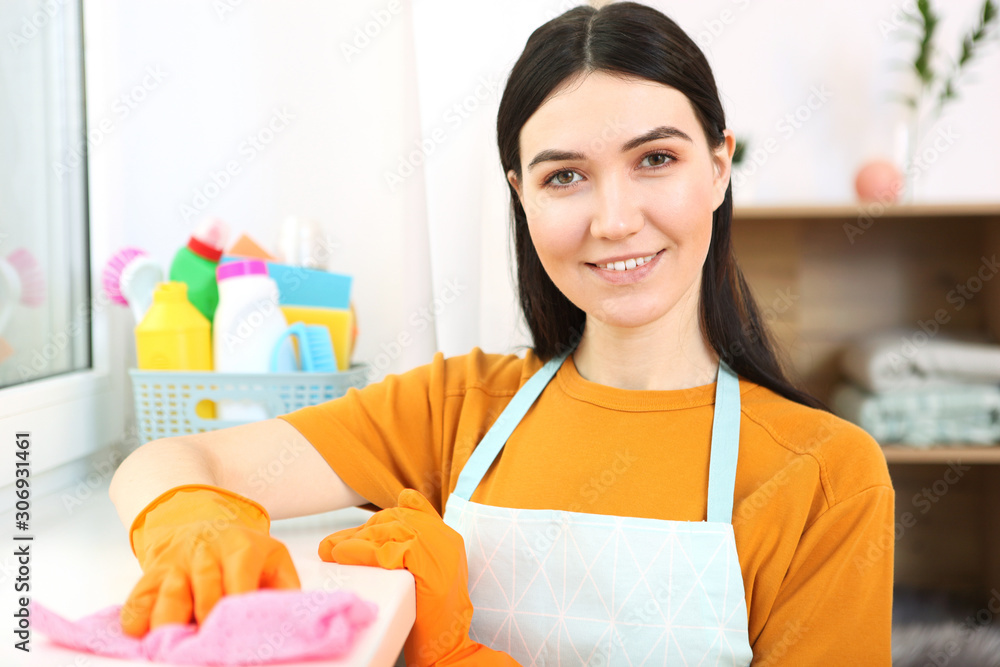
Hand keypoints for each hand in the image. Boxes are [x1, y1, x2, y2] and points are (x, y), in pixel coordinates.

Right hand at [122, 484, 299, 636]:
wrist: (201, 523)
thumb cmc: (242, 552)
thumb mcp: (273, 558)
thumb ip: (285, 587)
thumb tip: (290, 618)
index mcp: (240, 547)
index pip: (239, 586)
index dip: (238, 617)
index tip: (241, 643)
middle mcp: (204, 552)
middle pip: (206, 597)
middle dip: (210, 629)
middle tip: (215, 654)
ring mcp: (175, 564)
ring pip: (169, 600)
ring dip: (174, 628)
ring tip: (181, 651)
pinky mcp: (150, 576)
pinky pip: (138, 602)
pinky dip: (139, 623)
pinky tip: (148, 640)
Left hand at [318, 489, 517, 665]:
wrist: (447, 645)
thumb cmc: (429, 615)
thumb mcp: (423, 573)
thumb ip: (408, 546)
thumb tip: (376, 525)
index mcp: (446, 536)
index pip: (412, 508)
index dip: (380, 519)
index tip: (357, 531)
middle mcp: (445, 538)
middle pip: (396, 520)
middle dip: (361, 532)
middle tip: (334, 546)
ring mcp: (440, 551)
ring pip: (390, 532)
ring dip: (356, 541)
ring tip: (333, 552)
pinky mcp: (429, 566)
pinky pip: (389, 551)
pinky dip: (363, 553)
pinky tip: (345, 557)